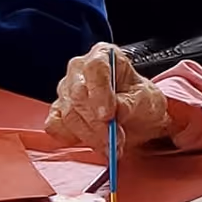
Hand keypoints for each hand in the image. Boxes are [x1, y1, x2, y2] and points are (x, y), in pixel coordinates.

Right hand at [45, 43, 173, 152]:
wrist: (137, 120)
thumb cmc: (141, 102)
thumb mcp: (146, 100)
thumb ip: (131, 103)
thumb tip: (118, 110)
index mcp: (103, 55)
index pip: (95, 68)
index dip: (100, 92)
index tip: (109, 115)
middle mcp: (80, 70)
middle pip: (79, 94)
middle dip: (97, 123)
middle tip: (114, 140)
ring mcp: (66, 91)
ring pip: (69, 114)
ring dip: (91, 136)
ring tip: (112, 146)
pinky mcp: (58, 112)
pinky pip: (55, 126)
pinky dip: (73, 139)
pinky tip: (93, 143)